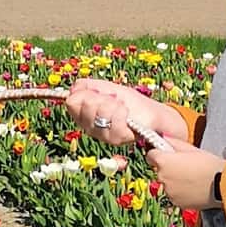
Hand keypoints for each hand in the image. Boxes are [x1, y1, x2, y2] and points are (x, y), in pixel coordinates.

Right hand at [62, 80, 189, 147]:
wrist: (153, 114)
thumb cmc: (132, 102)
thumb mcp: (109, 89)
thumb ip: (88, 86)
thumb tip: (73, 89)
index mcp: (85, 114)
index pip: (72, 101)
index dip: (86, 94)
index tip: (101, 94)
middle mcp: (89, 126)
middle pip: (83, 105)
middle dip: (100, 98)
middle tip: (115, 101)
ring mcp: (101, 134)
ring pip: (97, 112)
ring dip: (113, 105)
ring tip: (123, 108)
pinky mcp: (114, 139)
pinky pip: (111, 120)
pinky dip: (121, 113)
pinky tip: (127, 114)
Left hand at [148, 137, 223, 209]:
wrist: (221, 185)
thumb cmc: (208, 164)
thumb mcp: (192, 149)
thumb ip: (174, 143)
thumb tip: (164, 138)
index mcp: (163, 161)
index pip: (150, 155)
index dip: (159, 154)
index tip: (167, 155)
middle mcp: (162, 177)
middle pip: (159, 170)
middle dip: (168, 168)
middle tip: (185, 166)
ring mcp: (168, 192)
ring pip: (167, 183)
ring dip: (174, 181)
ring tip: (192, 178)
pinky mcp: (176, 202)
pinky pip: (174, 194)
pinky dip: (180, 192)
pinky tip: (193, 188)